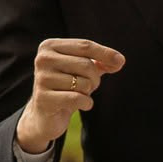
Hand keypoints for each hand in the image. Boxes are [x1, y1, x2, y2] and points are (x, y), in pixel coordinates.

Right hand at [15, 37, 124, 152]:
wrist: (44, 115)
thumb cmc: (66, 86)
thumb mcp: (83, 70)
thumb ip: (101, 62)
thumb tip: (119, 61)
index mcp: (50, 46)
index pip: (85, 45)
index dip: (105, 54)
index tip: (120, 62)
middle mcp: (43, 59)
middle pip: (86, 64)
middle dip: (95, 78)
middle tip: (89, 86)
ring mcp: (41, 79)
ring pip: (83, 83)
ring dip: (88, 92)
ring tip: (79, 94)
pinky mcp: (43, 98)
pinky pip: (77, 98)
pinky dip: (86, 103)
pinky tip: (82, 105)